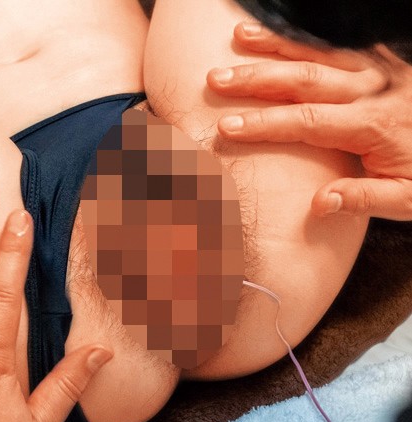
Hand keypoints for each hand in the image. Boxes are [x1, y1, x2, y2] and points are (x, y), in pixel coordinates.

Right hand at [206, 22, 411, 220]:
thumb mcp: (409, 198)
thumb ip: (365, 199)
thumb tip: (318, 203)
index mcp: (373, 125)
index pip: (307, 121)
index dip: (263, 123)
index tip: (225, 126)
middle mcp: (373, 90)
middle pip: (304, 78)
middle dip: (255, 78)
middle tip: (216, 79)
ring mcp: (379, 69)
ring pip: (320, 50)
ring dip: (276, 43)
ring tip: (238, 37)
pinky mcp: (385, 59)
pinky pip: (342, 41)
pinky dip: (308, 34)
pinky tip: (281, 30)